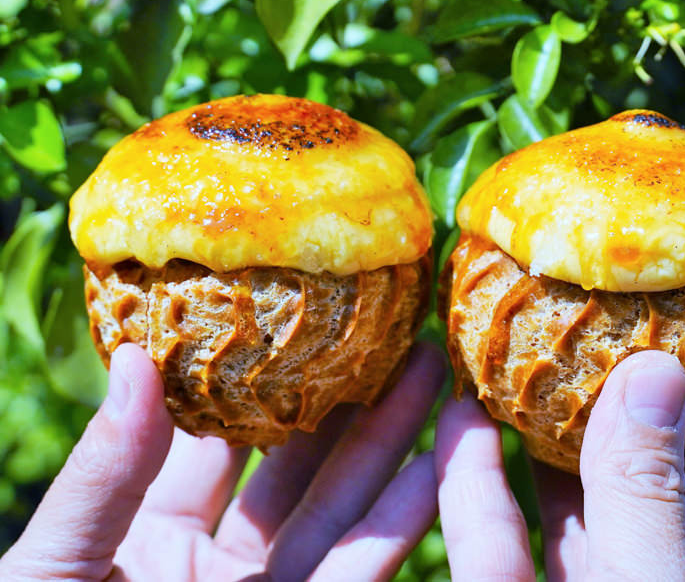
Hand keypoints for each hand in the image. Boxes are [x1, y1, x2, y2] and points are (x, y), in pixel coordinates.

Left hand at [0, 342, 444, 581]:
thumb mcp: (52, 567)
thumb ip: (103, 474)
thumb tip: (137, 357)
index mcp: (149, 532)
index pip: (219, 438)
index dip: (264, 379)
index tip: (304, 321)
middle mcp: (218, 559)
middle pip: (298, 464)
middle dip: (350, 400)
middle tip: (398, 337)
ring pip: (342, 510)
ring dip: (392, 446)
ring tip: (436, 380)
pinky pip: (359, 570)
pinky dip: (403, 522)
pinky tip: (437, 468)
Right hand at [435, 350, 684, 580]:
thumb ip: (648, 499)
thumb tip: (652, 373)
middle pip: (659, 489)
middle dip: (632, 407)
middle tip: (612, 322)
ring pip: (571, 513)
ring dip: (541, 437)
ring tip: (526, 354)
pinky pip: (495, 548)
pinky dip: (474, 487)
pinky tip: (458, 423)